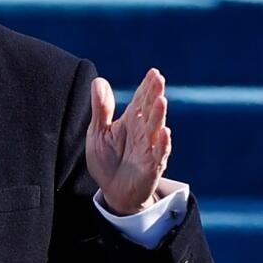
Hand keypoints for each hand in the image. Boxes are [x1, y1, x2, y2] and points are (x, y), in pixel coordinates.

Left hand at [85, 68, 171, 215]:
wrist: (112, 190)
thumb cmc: (107, 159)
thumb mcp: (98, 132)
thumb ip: (101, 108)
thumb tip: (98, 80)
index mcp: (131, 120)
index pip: (141, 100)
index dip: (147, 86)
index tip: (153, 72)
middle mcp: (143, 131)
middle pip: (150, 110)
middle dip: (155, 95)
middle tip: (158, 79)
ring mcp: (149, 148)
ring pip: (156, 129)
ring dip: (159, 116)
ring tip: (161, 101)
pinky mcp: (152, 167)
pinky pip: (159, 154)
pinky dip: (163, 144)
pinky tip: (164, 133)